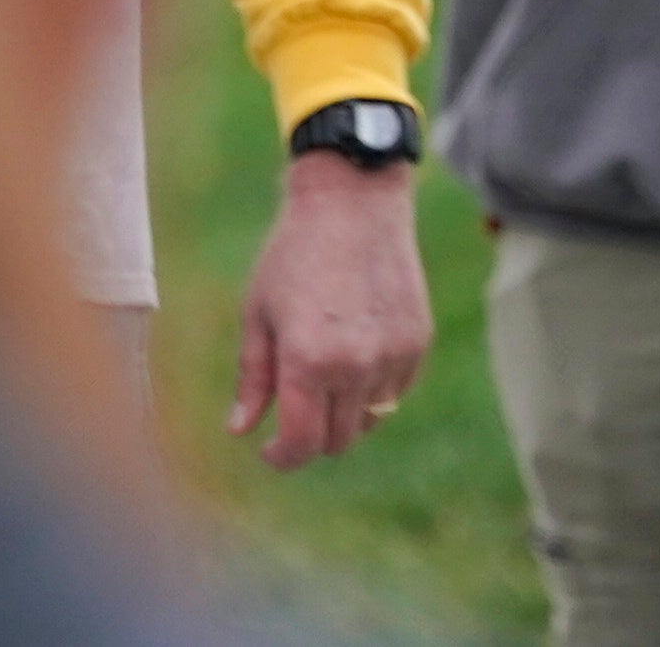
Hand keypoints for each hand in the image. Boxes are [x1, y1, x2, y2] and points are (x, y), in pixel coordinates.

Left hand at [230, 149, 433, 468]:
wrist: (354, 201)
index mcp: (308, 361)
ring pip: (369, 420)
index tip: (271, 451)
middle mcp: (355, 365)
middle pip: (337, 441)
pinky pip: (395, 391)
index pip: (301, 444)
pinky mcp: (418, 340)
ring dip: (344, 415)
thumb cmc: (293, 254)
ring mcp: (393, 354)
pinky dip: (374, 389)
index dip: (282, 458)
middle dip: (311, 437)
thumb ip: (252, 378)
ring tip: (325, 380)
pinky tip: (355, 356)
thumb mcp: (258, 313)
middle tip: (295, 413)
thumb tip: (241, 430)